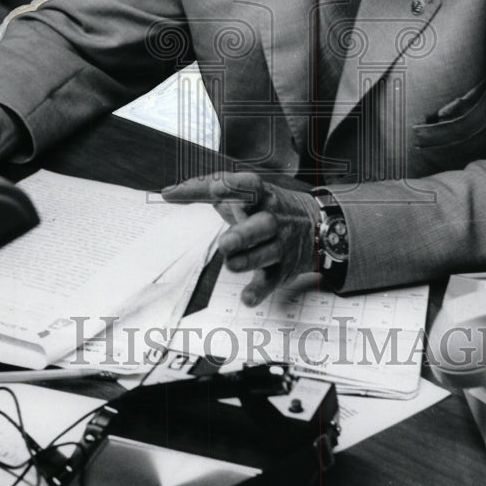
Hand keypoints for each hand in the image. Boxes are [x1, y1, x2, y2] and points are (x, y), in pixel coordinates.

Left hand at [162, 172, 319, 305]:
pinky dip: (259, 290)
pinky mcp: (282, 269)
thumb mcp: (241, 193)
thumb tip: (167, 193)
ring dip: (247, 260)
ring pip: (266, 254)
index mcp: (261, 196)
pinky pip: (271, 281)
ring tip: (230, 264)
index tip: (217, 187)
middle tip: (226, 243)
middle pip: (262, 225)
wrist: (317, 225)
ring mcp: (280, 244)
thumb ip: (202, 190)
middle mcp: (272, 219)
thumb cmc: (264, 206)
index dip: (234, 187)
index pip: (250, 187)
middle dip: (244, 235)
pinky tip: (247, 298)